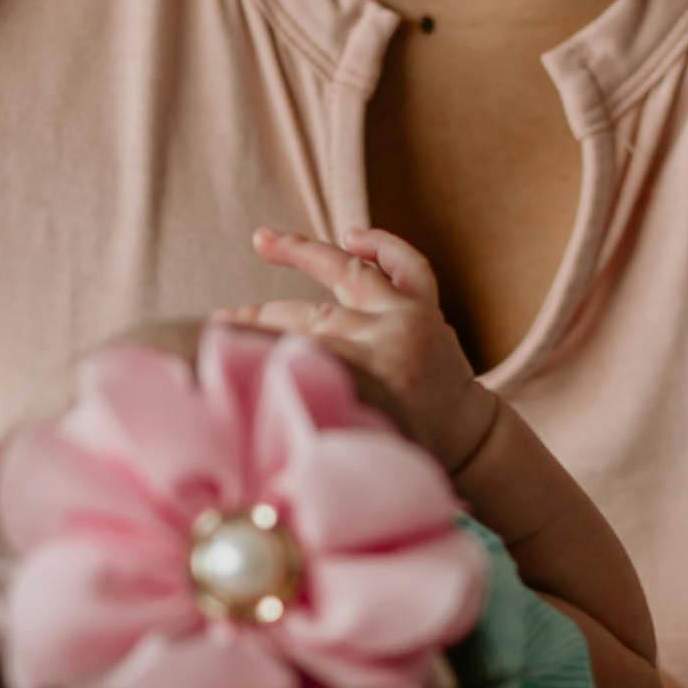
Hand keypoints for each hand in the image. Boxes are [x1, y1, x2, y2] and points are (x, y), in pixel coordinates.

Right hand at [211, 223, 495, 478]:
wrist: (471, 442)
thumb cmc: (409, 452)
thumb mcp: (358, 443)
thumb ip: (317, 415)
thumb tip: (253, 409)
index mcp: (376, 378)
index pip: (302, 350)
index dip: (257, 346)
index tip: (217, 346)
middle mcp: (393, 338)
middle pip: (314, 316)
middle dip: (262, 318)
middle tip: (222, 324)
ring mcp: (412, 316)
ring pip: (351, 273)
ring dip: (304, 253)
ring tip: (262, 239)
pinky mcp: (429, 307)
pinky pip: (407, 264)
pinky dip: (381, 244)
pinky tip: (350, 235)